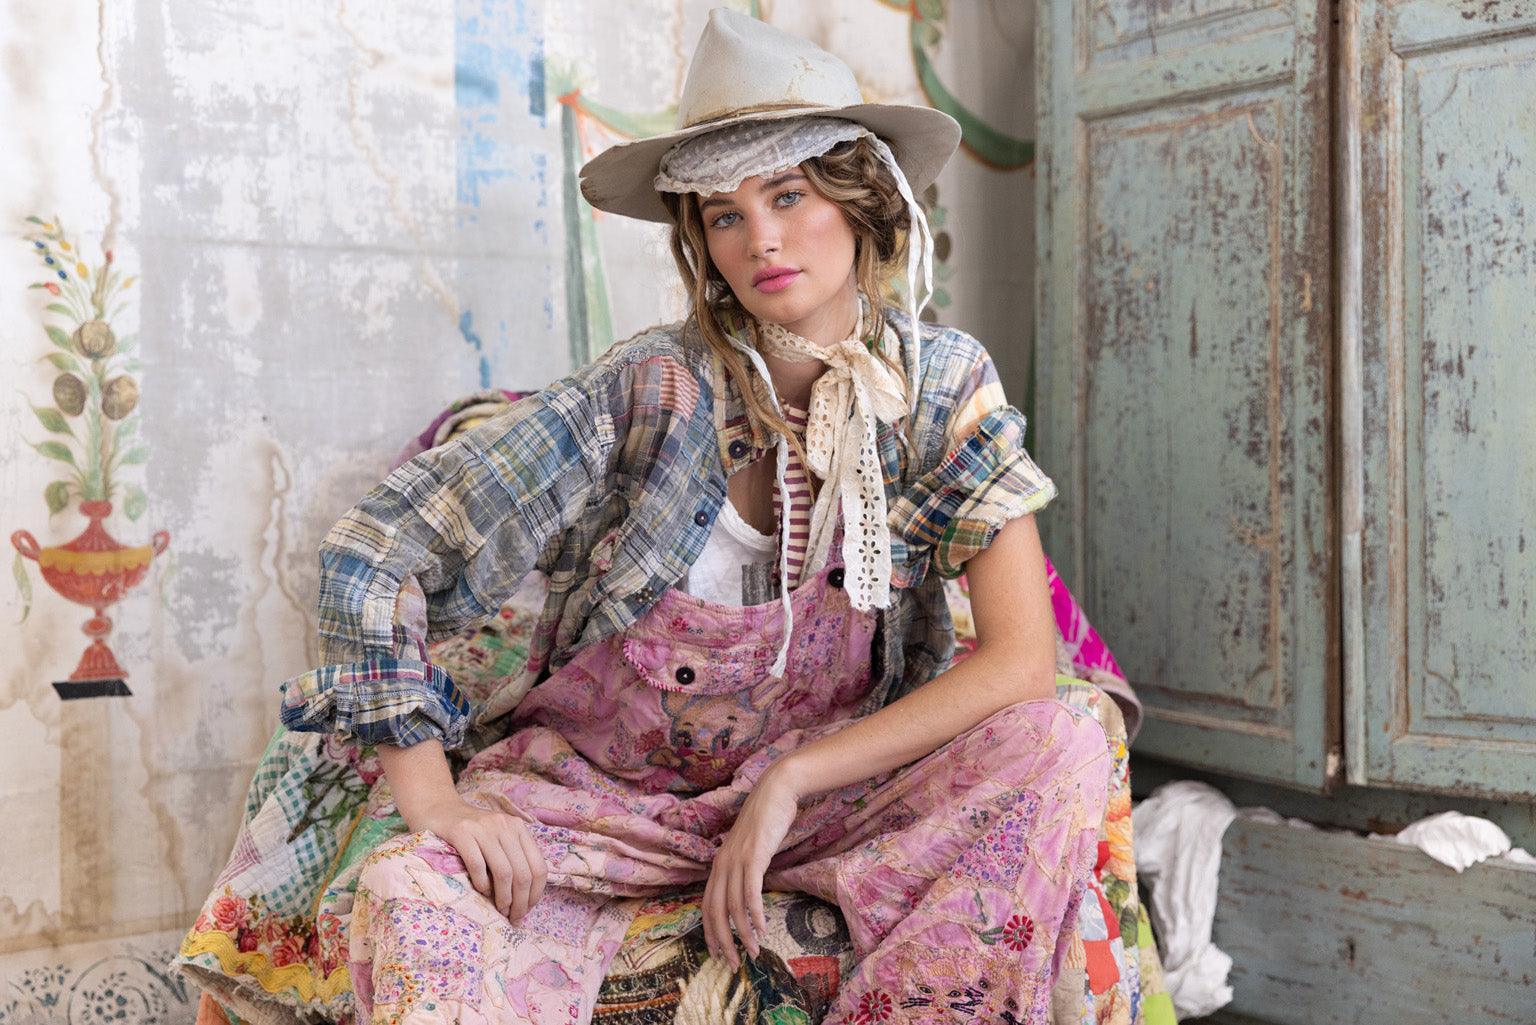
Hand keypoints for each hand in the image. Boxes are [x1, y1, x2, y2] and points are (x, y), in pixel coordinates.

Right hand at [418, 797, 547, 923]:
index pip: (539, 867)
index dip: (535, 893)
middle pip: (523, 873)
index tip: (526, 910)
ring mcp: (483, 828)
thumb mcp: (497, 839)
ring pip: (504, 872)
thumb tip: (525, 898)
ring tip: (499, 910)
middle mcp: (505, 826)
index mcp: (518, 828)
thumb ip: (512, 858)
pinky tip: (481, 891)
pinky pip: (478, 864)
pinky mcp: (461, 832)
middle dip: (520, 901)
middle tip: (513, 917)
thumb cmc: (469, 831)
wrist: (436, 807)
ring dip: (503, 897)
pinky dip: (482, 884)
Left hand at [702, 766, 800, 966]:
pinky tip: (762, 928)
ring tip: (753, 951)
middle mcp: (722, 864)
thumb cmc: (765, 820)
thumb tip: (746, 893)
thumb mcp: (748, 848)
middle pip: (715, 912)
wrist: (775, 791)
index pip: (706, 906)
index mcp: (718, 864)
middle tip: (732, 964)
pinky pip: (750, 892)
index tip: (716, 953)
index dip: (710, 932)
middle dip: (722, 941)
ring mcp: (736, 860)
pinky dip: (754, 914)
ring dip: (743, 933)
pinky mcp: (754, 857)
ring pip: (733, 907)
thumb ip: (743, 868)